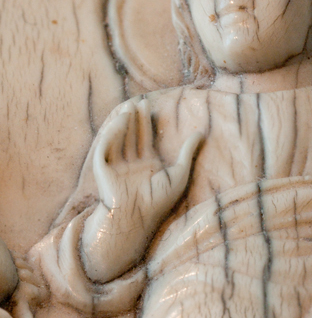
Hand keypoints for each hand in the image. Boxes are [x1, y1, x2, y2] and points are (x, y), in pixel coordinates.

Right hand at [93, 98, 201, 233]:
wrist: (137, 215)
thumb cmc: (159, 200)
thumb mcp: (180, 173)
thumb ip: (188, 152)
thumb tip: (201, 133)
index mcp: (148, 168)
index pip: (146, 141)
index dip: (147, 124)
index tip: (151, 107)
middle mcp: (131, 166)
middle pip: (132, 137)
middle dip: (135, 120)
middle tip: (140, 102)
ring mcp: (117, 167)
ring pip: (119, 139)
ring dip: (123, 122)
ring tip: (129, 106)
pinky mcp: (103, 168)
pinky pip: (106, 146)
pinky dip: (112, 133)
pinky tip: (121, 120)